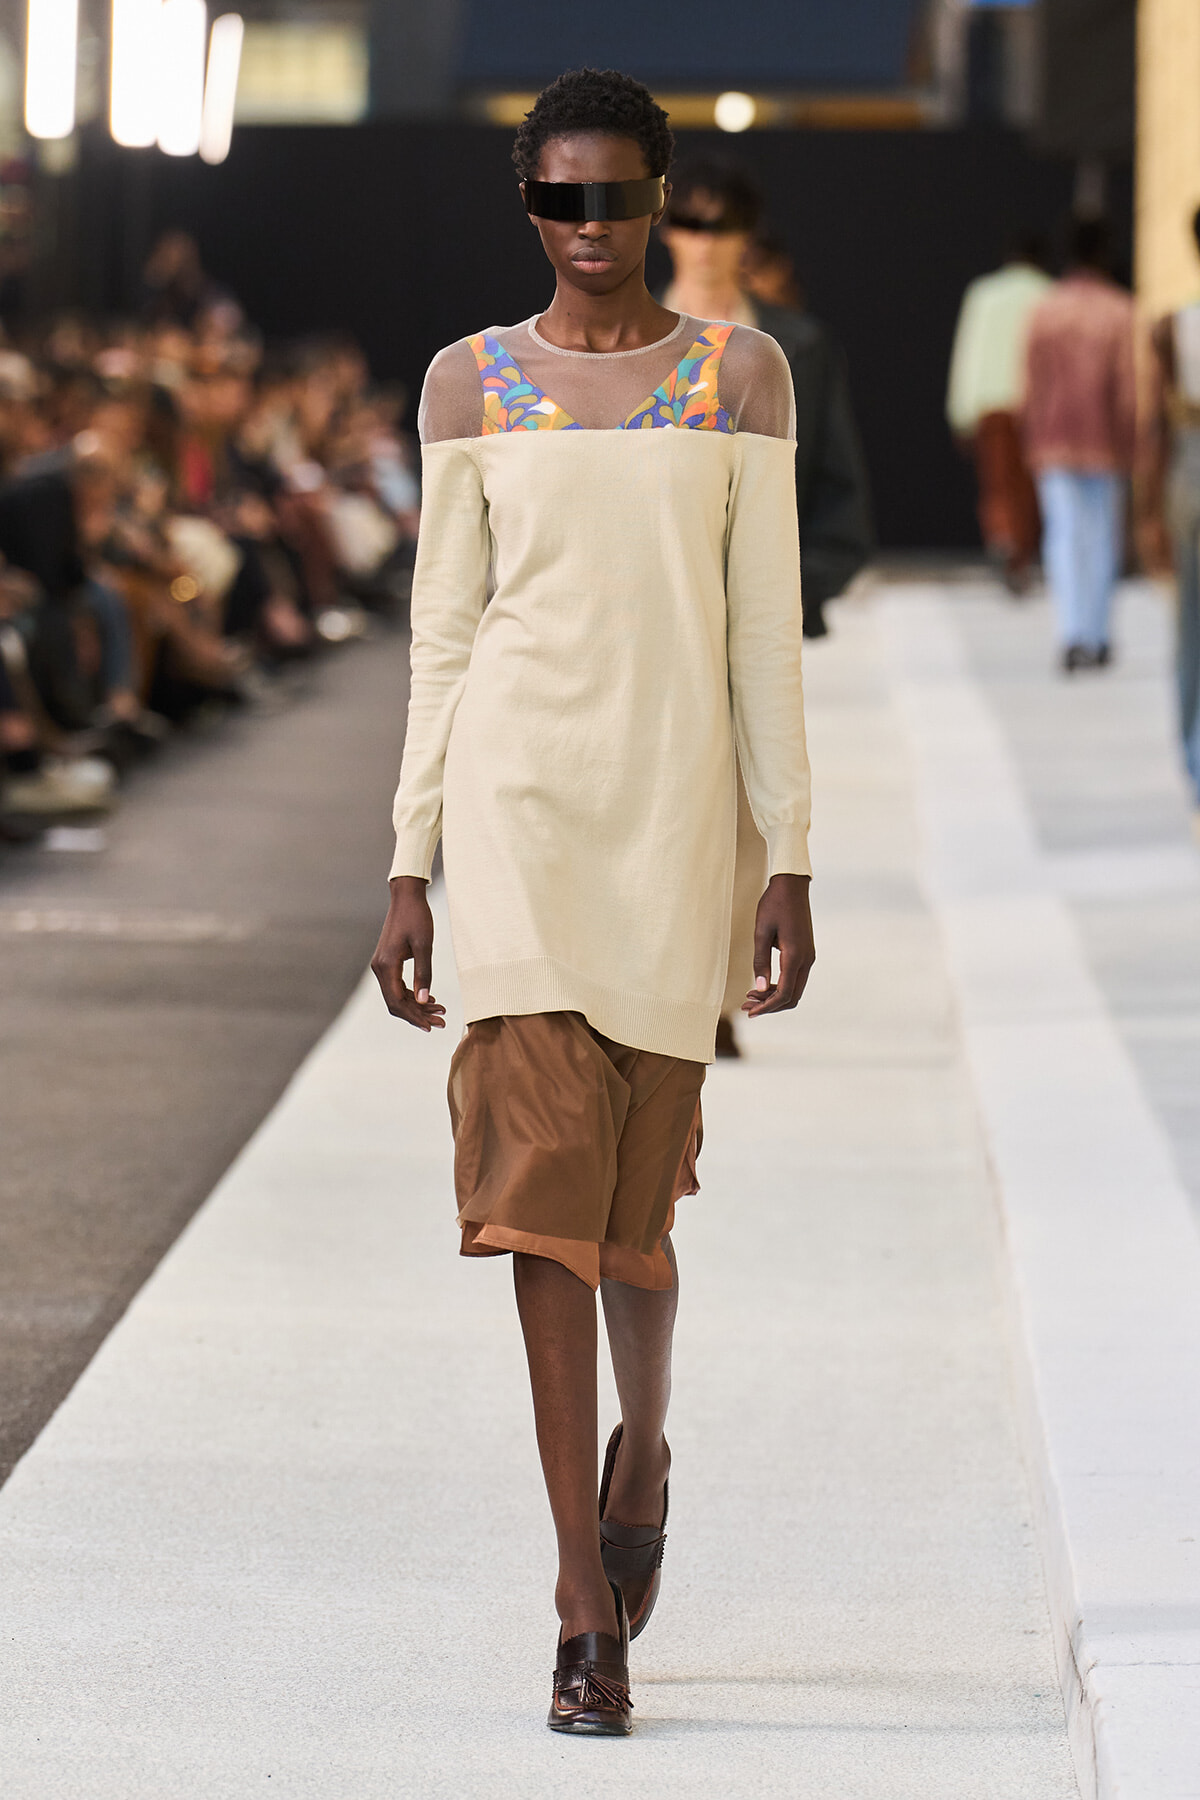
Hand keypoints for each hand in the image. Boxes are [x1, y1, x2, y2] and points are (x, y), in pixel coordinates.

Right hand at [370, 875, 446, 1031]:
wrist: (407, 897)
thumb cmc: (417, 917)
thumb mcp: (424, 946)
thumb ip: (424, 974)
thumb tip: (422, 1000)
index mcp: (386, 966)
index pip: (396, 1002)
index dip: (413, 1017)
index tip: (431, 1026)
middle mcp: (379, 968)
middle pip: (395, 1003)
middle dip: (418, 1015)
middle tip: (440, 1023)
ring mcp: (382, 966)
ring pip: (397, 996)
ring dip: (417, 1006)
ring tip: (440, 1012)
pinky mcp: (387, 962)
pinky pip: (397, 986)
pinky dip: (412, 995)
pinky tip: (429, 999)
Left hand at [742, 873, 814, 1017]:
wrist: (792, 886)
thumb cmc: (774, 905)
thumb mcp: (761, 932)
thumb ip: (760, 961)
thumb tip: (758, 988)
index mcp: (795, 956)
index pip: (783, 994)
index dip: (766, 1007)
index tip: (749, 1012)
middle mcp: (806, 960)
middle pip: (791, 997)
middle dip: (770, 1006)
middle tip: (746, 1005)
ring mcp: (808, 957)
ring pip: (794, 990)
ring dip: (774, 997)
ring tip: (750, 996)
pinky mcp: (806, 953)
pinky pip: (795, 979)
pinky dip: (780, 987)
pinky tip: (762, 984)